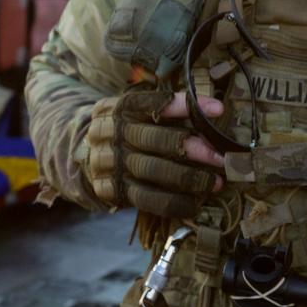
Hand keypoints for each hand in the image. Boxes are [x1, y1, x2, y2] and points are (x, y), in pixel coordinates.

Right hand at [82, 90, 225, 219]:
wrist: (86, 160)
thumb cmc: (126, 134)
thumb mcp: (136, 116)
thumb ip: (167, 116)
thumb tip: (212, 119)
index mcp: (117, 108)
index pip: (149, 103)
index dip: (183, 106)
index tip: (218, 109)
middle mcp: (109, 133)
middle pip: (153, 139)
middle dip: (192, 148)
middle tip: (221, 158)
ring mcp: (108, 162)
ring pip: (152, 170)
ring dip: (189, 177)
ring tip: (216, 183)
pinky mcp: (111, 189)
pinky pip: (146, 198)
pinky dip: (173, 202)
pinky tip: (194, 204)